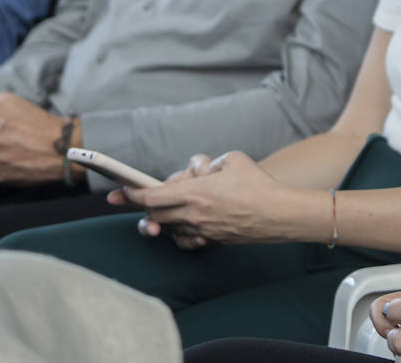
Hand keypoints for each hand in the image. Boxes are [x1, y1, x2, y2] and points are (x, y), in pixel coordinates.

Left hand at [120, 151, 300, 246]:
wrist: (279, 215)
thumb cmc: (257, 184)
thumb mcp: (233, 159)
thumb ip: (210, 162)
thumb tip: (201, 170)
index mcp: (194, 193)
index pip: (152, 196)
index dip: (132, 193)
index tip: (121, 190)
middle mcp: (193, 215)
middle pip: (155, 214)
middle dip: (144, 206)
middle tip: (135, 198)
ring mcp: (202, 231)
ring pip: (169, 227)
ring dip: (163, 217)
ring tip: (162, 209)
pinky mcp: (213, 240)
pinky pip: (187, 237)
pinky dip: (182, 229)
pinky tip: (187, 221)